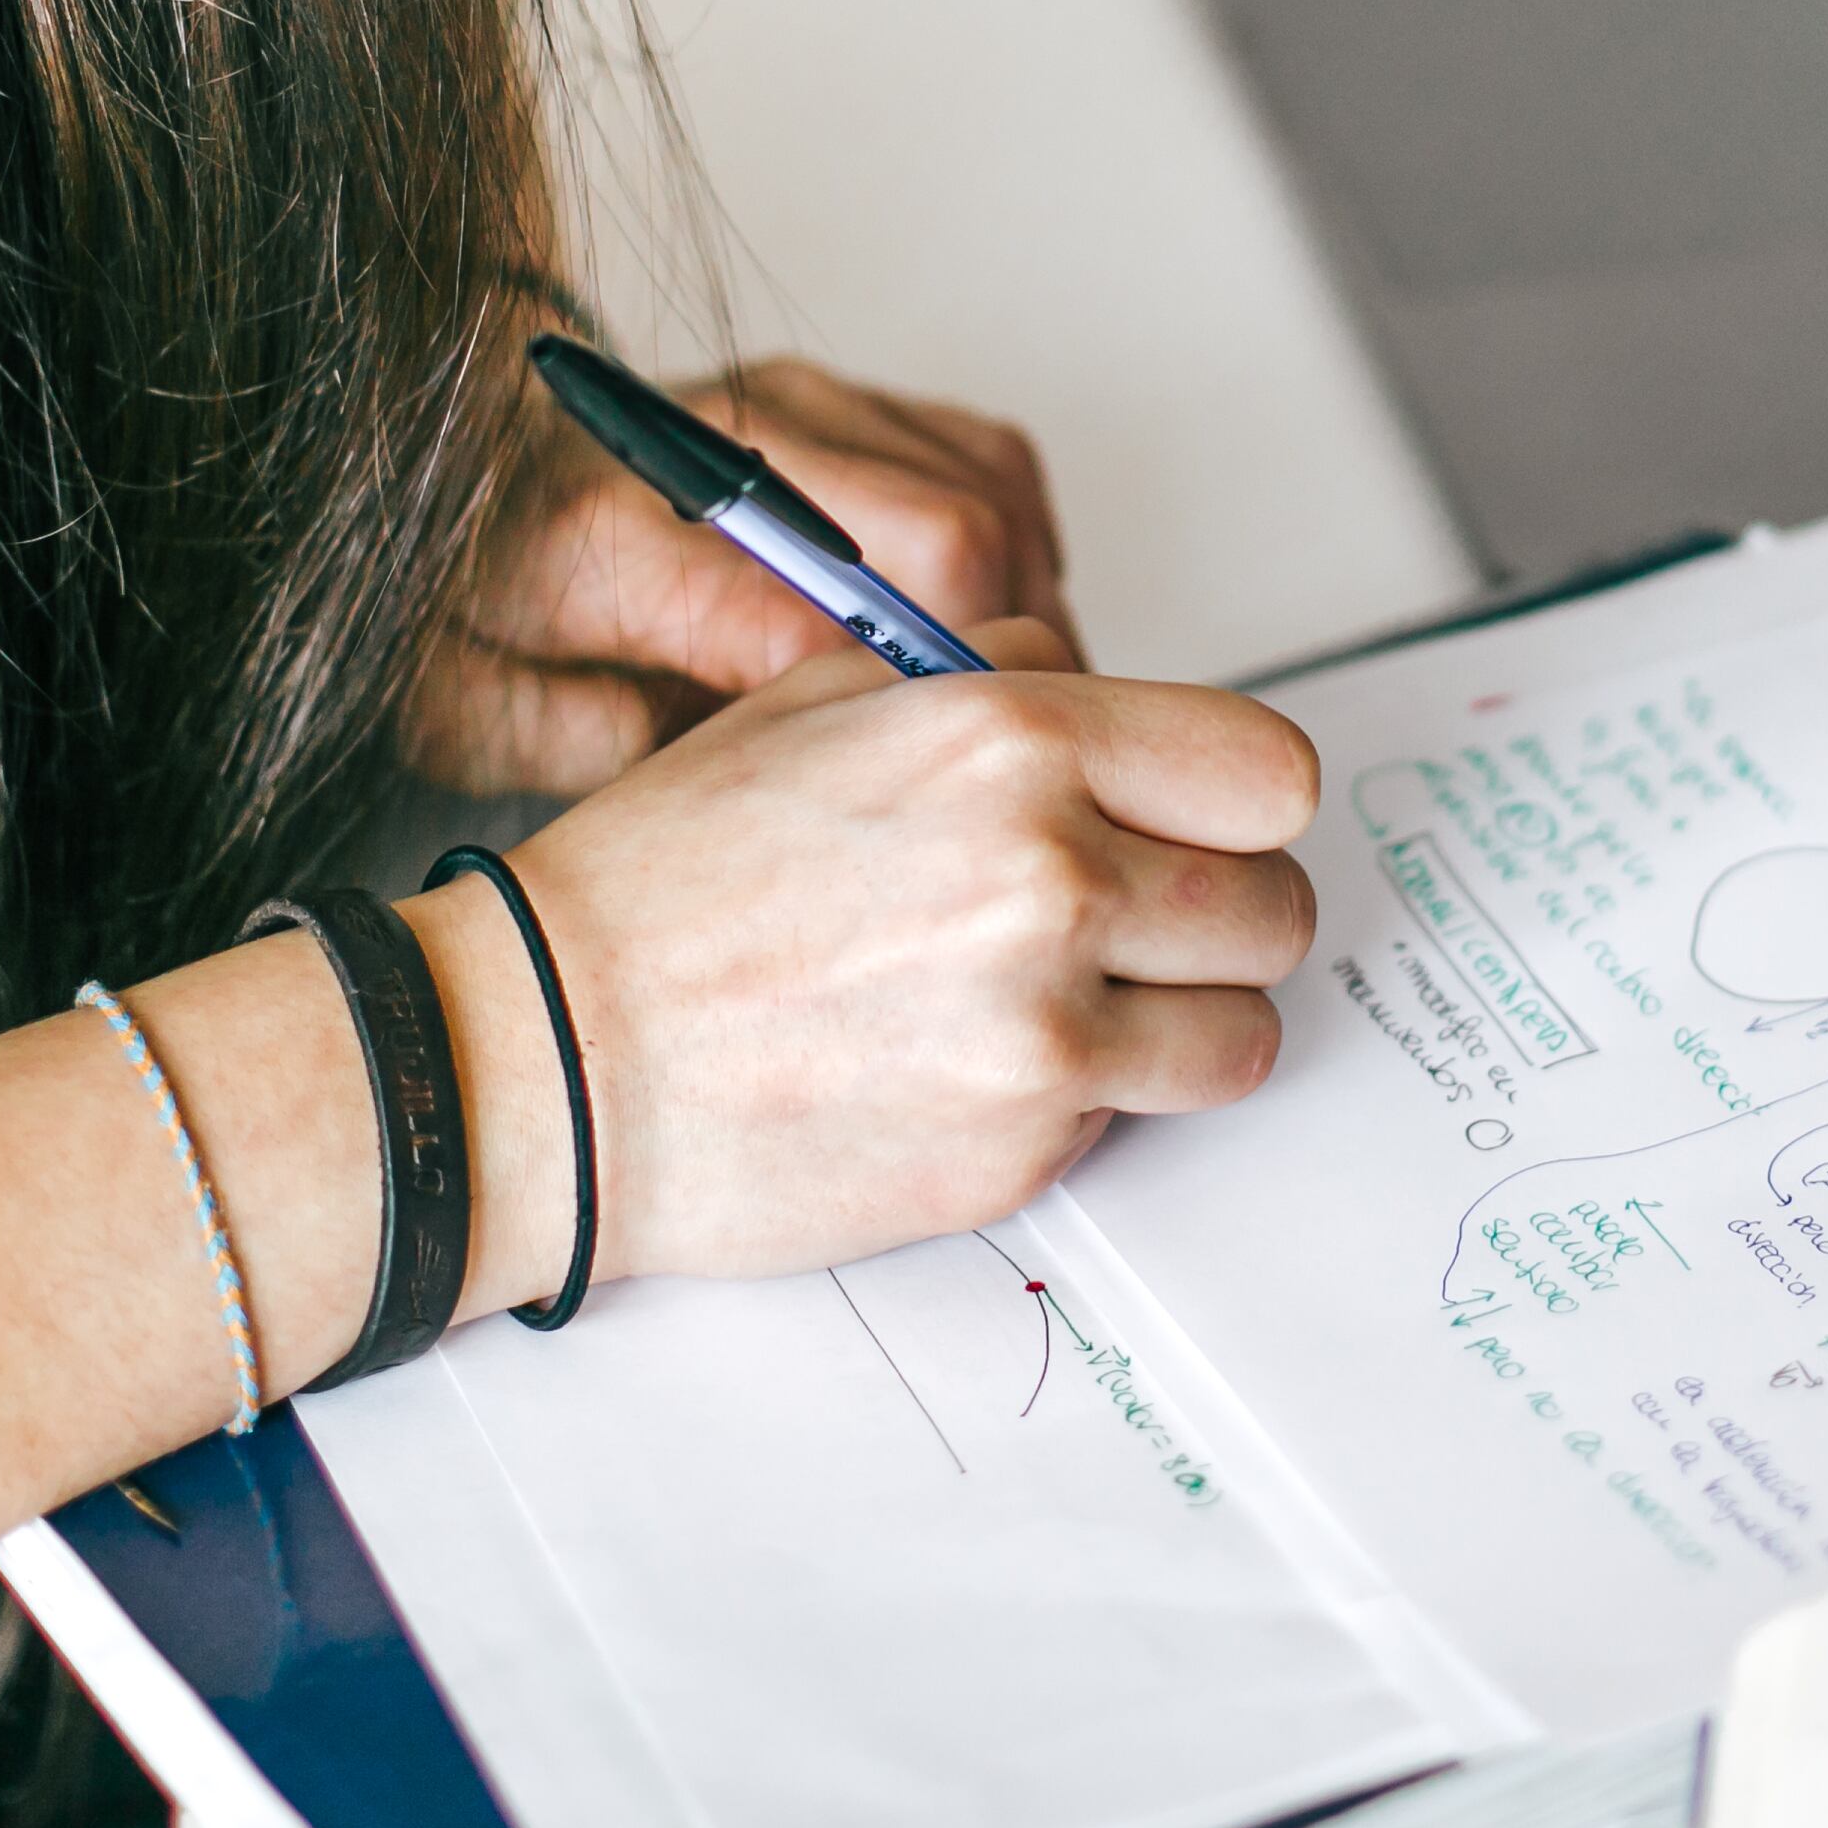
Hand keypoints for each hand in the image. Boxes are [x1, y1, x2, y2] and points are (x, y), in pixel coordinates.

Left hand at [406, 353, 1076, 795]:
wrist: (433, 452)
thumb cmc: (453, 602)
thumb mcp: (462, 712)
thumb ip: (585, 746)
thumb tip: (730, 766)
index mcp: (607, 528)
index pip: (802, 623)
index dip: (893, 721)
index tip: (924, 799)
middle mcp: (719, 440)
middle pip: (943, 536)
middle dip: (995, 671)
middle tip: (996, 775)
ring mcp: (789, 401)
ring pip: (990, 493)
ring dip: (1024, 611)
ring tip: (997, 714)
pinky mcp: (835, 392)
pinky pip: (989, 459)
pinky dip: (1022, 549)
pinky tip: (984, 627)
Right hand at [494, 621, 1319, 1280]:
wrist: (553, 1056)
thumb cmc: (665, 883)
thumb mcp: (818, 703)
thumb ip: (991, 680)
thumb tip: (1097, 685)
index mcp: (1012, 740)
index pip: (1267, 772)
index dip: (1240, 804)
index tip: (1202, 825)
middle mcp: (1048, 875)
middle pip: (1274, 907)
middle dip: (1220, 917)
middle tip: (1142, 926)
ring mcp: (1041, 1025)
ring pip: (1243, 1033)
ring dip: (1185, 1024)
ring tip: (1083, 1007)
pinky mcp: (1018, 1148)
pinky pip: (1137, 1119)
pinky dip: (1091, 1102)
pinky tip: (984, 1069)